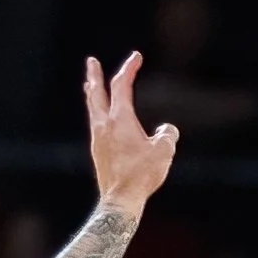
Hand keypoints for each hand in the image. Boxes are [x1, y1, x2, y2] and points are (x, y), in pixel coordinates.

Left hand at [84, 53, 177, 213]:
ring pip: (92, 110)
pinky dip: (96, 114)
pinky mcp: (98, 153)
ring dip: (92, 95)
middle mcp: (104, 126)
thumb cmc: (142, 175)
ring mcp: (98, 140)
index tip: (136, 57)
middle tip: (91, 61)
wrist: (120, 201)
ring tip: (90, 87)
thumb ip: (167, 135)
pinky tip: (99, 121)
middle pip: (96, 93)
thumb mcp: (163, 151)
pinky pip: (96, 126)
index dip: (128, 68)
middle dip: (95, 75)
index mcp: (119, 119)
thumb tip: (166, 131)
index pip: (121, 85)